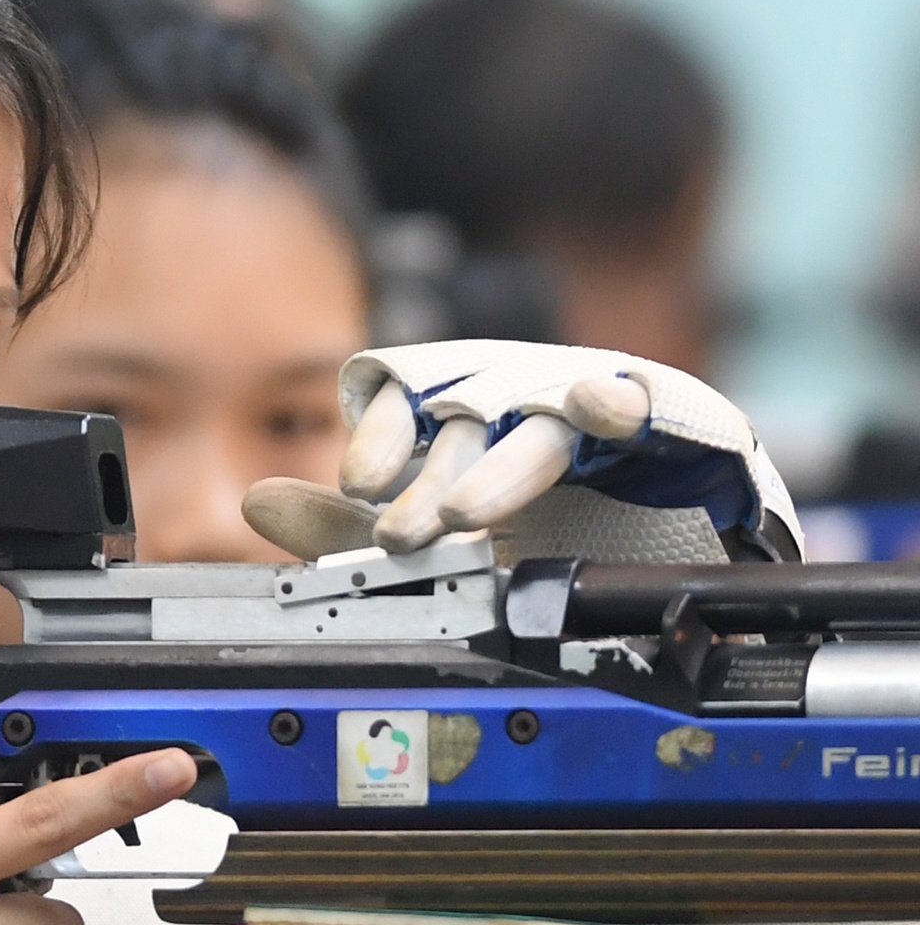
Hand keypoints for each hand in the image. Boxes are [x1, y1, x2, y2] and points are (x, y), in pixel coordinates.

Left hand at [243, 341, 799, 563]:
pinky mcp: (662, 415)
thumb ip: (345, 525)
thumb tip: (252, 502)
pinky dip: (619, 400)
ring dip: (501, 468)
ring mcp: (588, 398)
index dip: (382, 433)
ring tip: (469, 511)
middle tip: (403, 533)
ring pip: (538, 423)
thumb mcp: (434, 529)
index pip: (406, 395)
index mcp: (461, 406)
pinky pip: (639, 398)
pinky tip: (602, 408)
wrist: (671, 531)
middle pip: (466, 418)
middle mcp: (518, 392)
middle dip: (432, 477)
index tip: (357, 482)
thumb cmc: (547, 519)